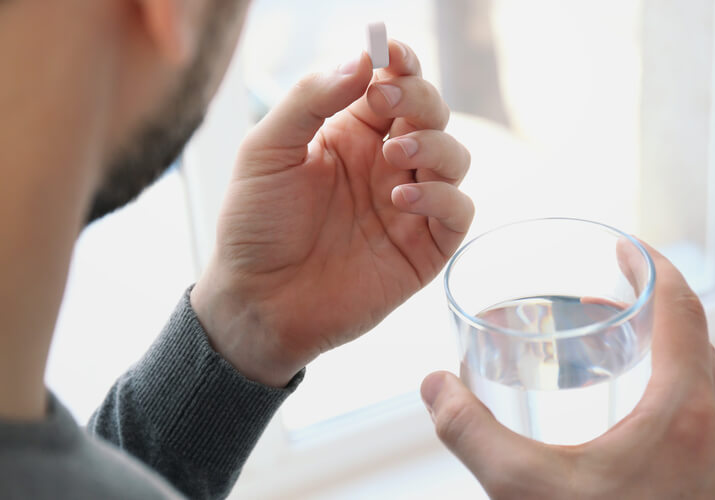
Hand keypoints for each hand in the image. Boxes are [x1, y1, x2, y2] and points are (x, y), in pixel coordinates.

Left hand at [191, 41, 473, 386]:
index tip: (390, 50)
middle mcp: (386, 163)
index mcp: (350, 133)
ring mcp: (409, 204)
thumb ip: (310, 100)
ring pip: (454, 156)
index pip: (391, 84)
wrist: (256, 302)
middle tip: (387, 100)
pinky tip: (402, 198)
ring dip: (435, 144)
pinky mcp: (424, 248)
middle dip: (419, 97)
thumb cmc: (255, 226)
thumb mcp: (267, 151)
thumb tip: (360, 59)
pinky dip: (442, 197)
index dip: (399, 63)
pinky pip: (458, 211)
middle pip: (431, 113)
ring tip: (396, 154)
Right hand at [421, 242, 714, 498]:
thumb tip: (434, 386)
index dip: (653, 264)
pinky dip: (678, 399)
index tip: (624, 246)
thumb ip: (470, 432)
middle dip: (655, 307)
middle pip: (698, 341)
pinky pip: (710, 425)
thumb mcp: (522, 489)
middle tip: (610, 297)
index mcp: (685, 410)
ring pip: (708, 386)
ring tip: (620, 353)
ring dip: (669, 355)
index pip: (682, 307)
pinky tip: (636, 423)